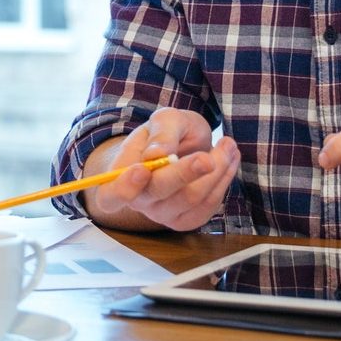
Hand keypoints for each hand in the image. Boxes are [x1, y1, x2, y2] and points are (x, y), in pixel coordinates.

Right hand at [84, 107, 239, 232]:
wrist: (183, 146)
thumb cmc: (167, 132)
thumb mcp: (165, 119)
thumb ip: (161, 132)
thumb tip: (157, 155)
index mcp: (121, 174)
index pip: (112, 193)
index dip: (124, 187)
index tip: (142, 170)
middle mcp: (139, 200)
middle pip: (160, 191)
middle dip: (187, 172)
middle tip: (208, 157)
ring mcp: (163, 214)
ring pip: (191, 197)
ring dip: (217, 169)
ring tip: (228, 144)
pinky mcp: (186, 221)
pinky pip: (208, 206)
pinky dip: (223, 180)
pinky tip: (228, 160)